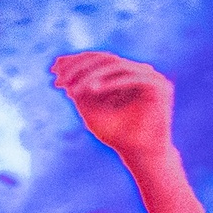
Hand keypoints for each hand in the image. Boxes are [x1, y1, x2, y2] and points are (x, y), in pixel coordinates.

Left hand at [49, 51, 177, 162]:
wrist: (139, 154)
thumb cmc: (115, 133)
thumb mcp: (88, 108)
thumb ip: (77, 88)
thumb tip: (59, 64)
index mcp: (123, 73)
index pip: (97, 59)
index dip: (74, 61)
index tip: (53, 69)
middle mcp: (137, 71)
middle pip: (105, 59)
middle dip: (79, 67)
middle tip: (60, 79)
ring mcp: (150, 77)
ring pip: (116, 65)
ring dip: (92, 75)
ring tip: (73, 89)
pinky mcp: (159, 86)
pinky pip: (132, 78)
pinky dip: (111, 82)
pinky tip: (93, 89)